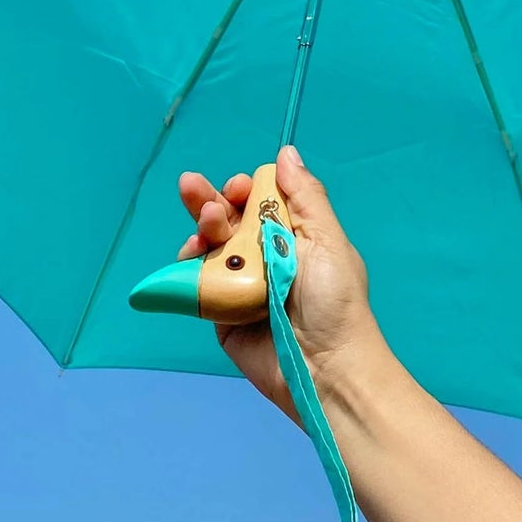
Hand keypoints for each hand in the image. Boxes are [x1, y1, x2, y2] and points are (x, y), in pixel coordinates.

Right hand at [176, 145, 381, 420]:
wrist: (326, 368)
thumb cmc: (335, 302)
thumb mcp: (328, 241)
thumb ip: (306, 197)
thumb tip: (286, 153)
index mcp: (293, 236)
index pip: (259, 201)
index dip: (243, 188)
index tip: (238, 186)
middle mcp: (264, 256)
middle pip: (227, 219)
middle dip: (208, 199)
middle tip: (191, 186)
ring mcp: (239, 283)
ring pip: (208, 246)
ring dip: (201, 228)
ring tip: (205, 226)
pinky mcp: (219, 312)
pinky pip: (195, 283)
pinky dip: (186, 266)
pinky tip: (189, 252)